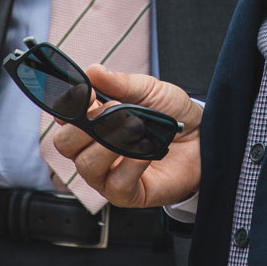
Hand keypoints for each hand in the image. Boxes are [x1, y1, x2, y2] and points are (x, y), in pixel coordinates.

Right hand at [52, 64, 203, 208]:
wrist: (204, 138)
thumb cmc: (173, 115)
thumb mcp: (150, 90)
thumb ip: (121, 83)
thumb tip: (93, 71)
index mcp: (92, 121)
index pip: (62, 116)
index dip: (69, 105)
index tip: (89, 94)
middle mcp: (93, 149)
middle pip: (64, 143)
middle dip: (84, 126)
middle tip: (111, 111)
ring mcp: (107, 174)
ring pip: (85, 165)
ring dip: (110, 143)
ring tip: (136, 127)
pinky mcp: (125, 194)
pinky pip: (114, 183)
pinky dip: (130, 164)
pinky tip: (146, 150)